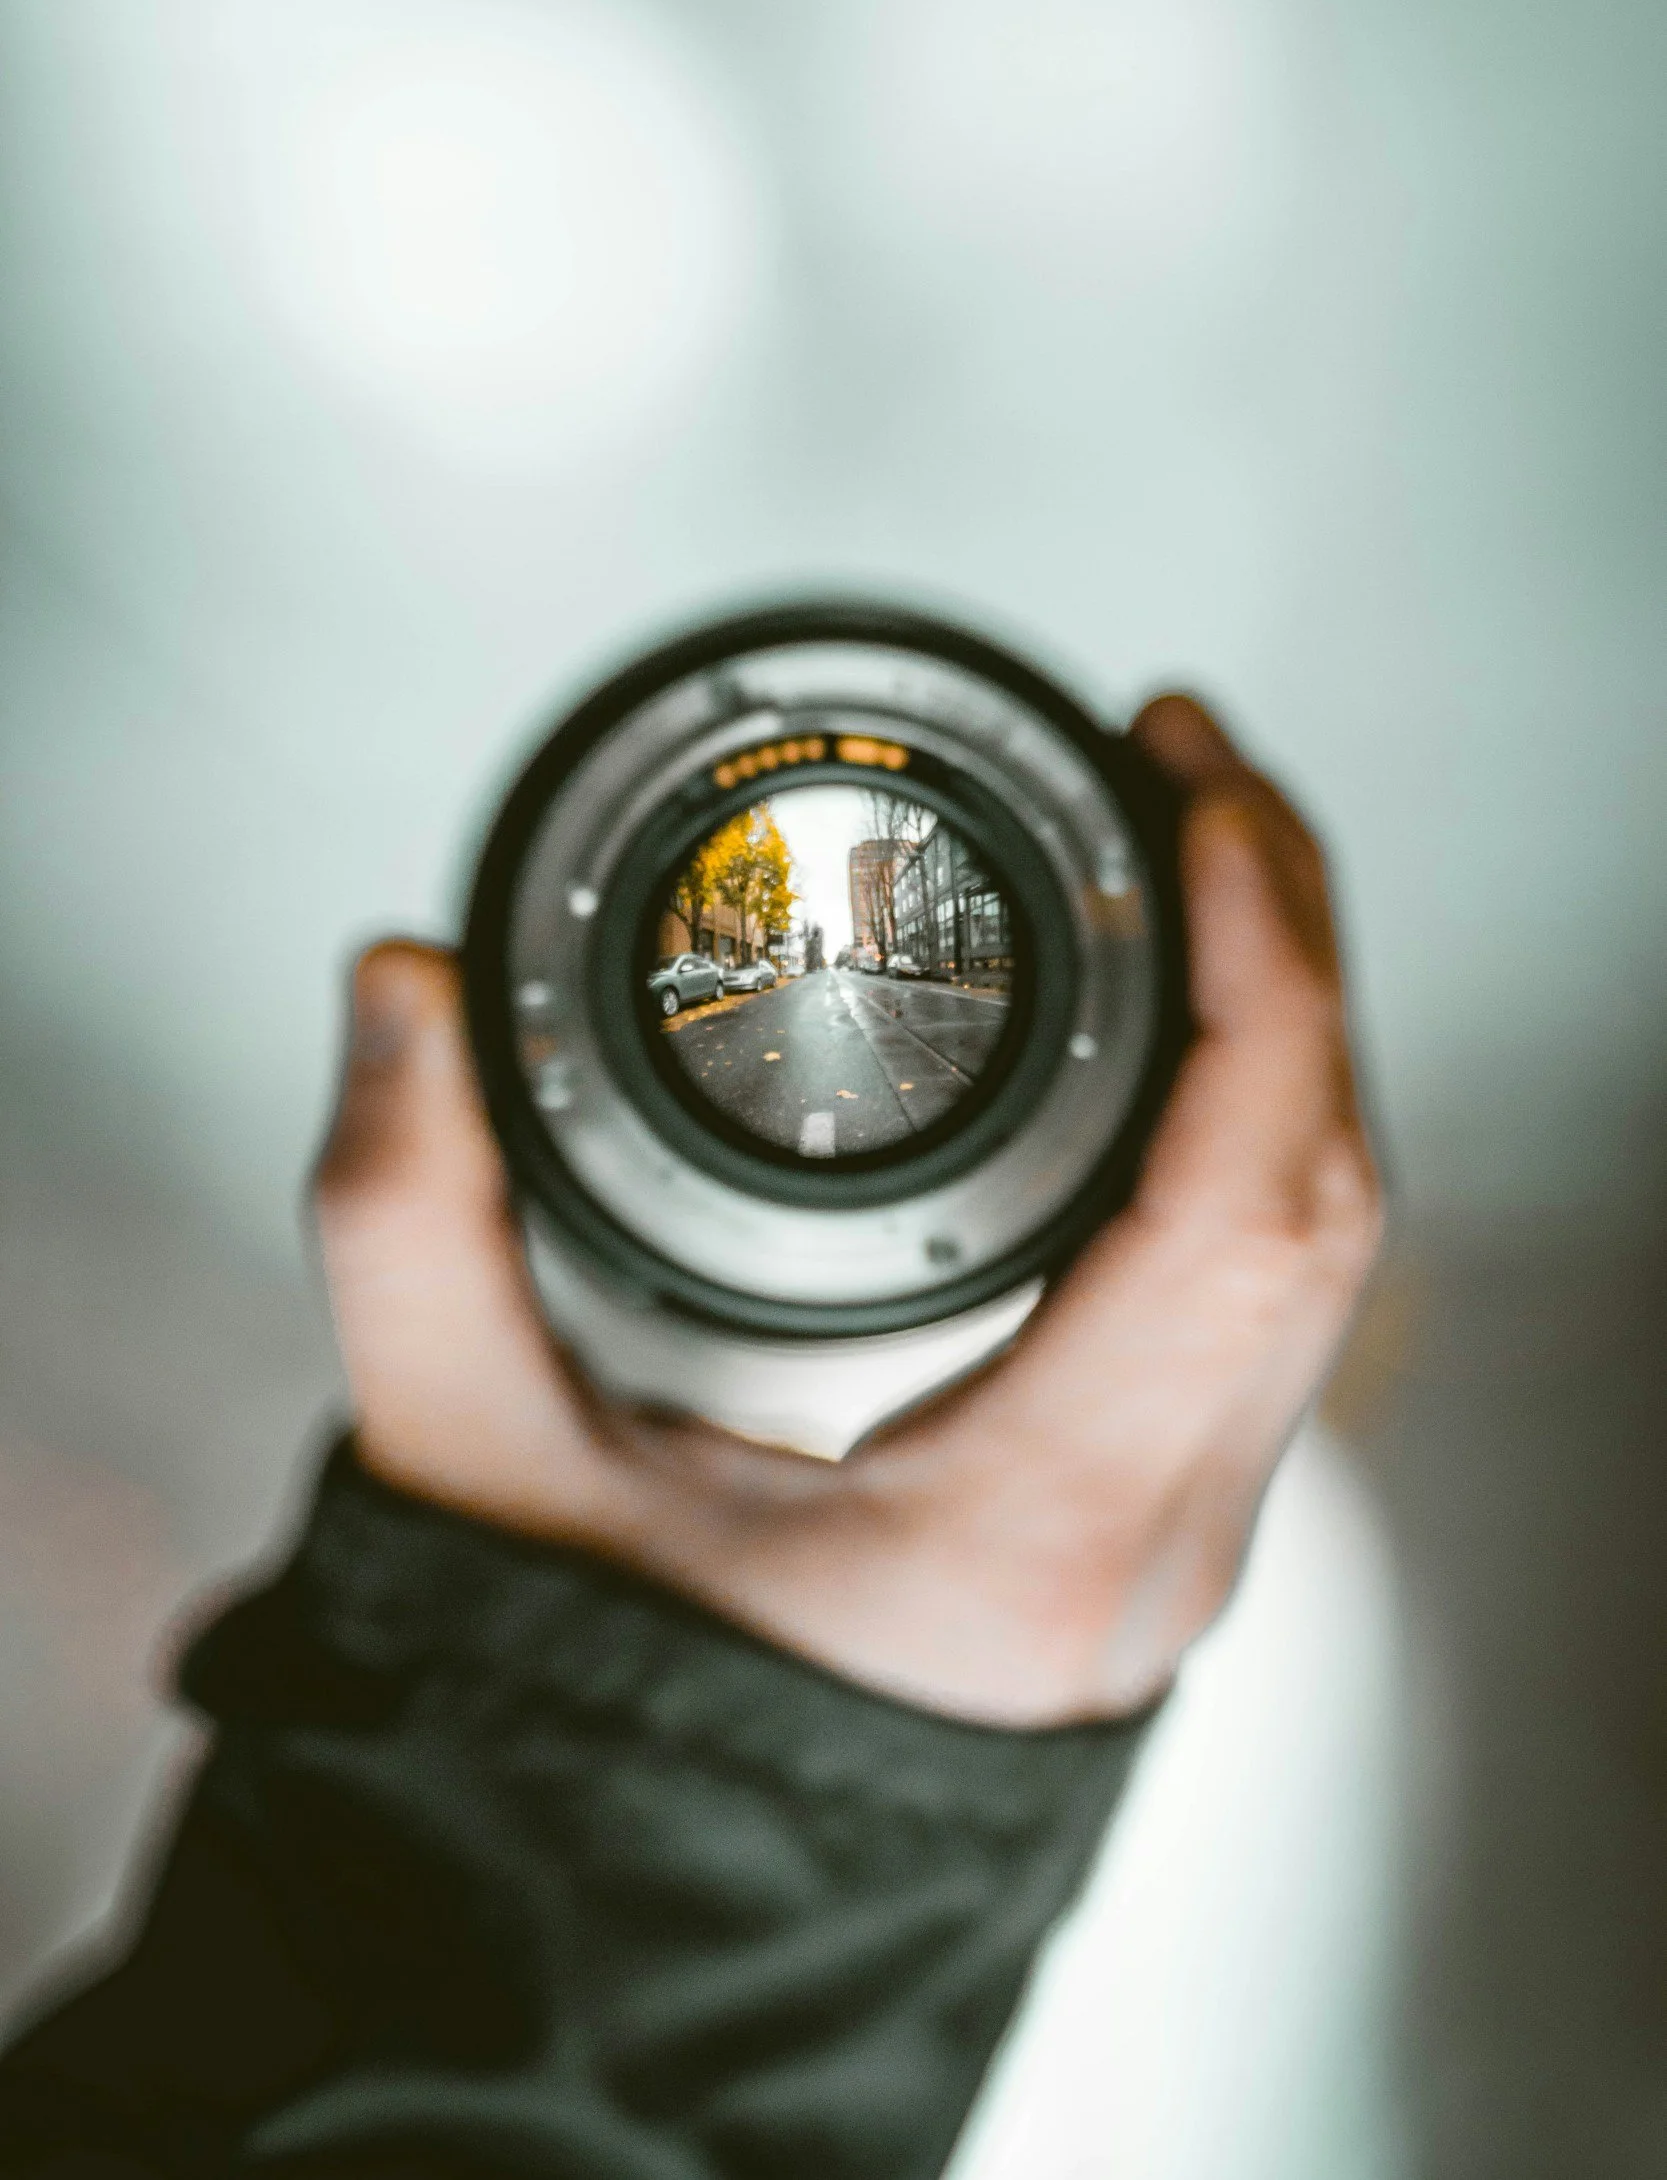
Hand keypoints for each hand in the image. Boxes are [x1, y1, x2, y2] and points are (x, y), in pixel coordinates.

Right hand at [313, 697, 1381, 1727]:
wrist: (650, 1906)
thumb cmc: (593, 1728)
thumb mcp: (470, 1470)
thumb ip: (408, 1225)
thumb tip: (403, 996)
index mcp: (1032, 1525)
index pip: (1240, 1213)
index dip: (1258, 978)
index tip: (1198, 806)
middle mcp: (1155, 1535)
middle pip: (1324, 1199)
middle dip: (1289, 948)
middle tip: (1191, 773)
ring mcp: (1182, 1533)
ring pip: (1325, 1244)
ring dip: (1290, 1033)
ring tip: (1204, 859)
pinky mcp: (1162, 1513)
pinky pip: (1279, 1292)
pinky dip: (1261, 1128)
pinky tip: (1196, 1037)